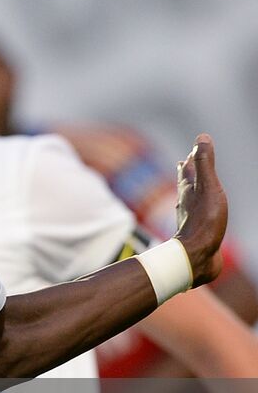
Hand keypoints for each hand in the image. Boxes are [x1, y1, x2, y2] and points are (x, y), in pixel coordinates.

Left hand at [175, 134, 227, 285]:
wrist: (196, 255)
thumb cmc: (204, 220)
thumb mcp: (208, 186)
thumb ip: (205, 163)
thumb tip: (202, 137)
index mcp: (189, 190)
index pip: (188, 170)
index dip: (191, 160)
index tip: (190, 152)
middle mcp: (186, 203)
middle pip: (185, 184)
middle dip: (186, 173)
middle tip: (184, 163)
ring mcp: (190, 219)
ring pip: (189, 201)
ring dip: (191, 191)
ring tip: (191, 188)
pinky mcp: (197, 234)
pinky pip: (197, 219)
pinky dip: (198, 212)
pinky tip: (200, 218)